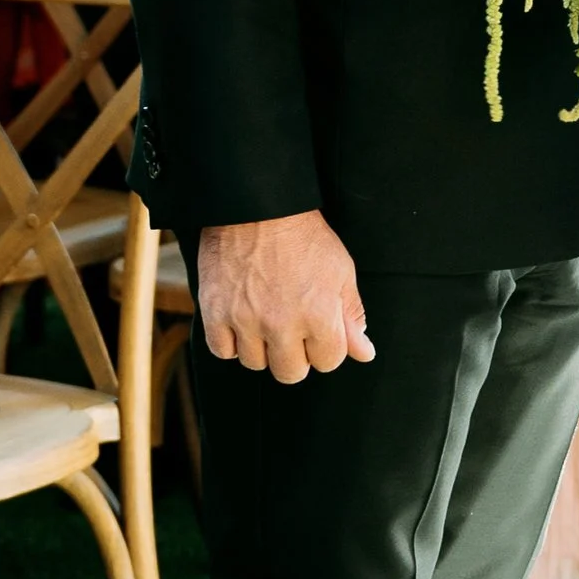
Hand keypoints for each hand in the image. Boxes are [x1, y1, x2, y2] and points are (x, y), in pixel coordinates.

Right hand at [198, 210, 373, 379]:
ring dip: (262, 347)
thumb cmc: (303, 235)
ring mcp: (245, 320)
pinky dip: (231, 341)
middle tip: (291, 326)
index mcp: (318, 316)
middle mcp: (281, 324)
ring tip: (265, 317)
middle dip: (296, 355)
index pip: (328, 362)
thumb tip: (364, 352)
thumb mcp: (340, 271)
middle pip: (290, 373)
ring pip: (255, 364)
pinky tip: (241, 321)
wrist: (256, 206)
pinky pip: (222, 351)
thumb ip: (352, 316)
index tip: (318, 329)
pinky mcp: (214, 312)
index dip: (325, 346)